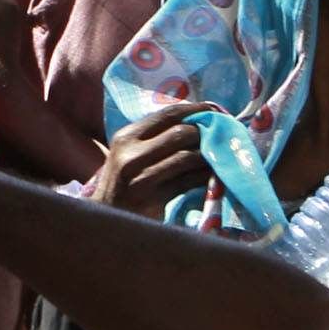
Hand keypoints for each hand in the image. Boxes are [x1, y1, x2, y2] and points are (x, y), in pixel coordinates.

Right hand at [92, 102, 216, 217]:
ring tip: (221, 155)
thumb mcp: (130, 155)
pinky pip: (187, 181)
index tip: (214, 109)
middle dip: (205, 133)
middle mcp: (131, 154)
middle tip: (222, 135)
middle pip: (180, 133)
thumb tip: (196, 121)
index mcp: (126, 137)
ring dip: (208, 155)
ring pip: (186, 157)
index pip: (166, 115)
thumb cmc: (123, 185)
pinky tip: (214, 176)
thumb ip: (155, 139)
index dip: (194, 110)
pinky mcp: (152, 198)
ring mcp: (140, 177)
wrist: (106, 220)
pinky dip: (204, 176)